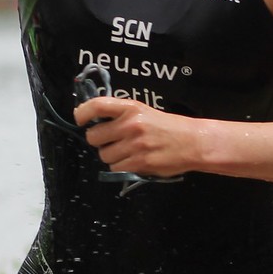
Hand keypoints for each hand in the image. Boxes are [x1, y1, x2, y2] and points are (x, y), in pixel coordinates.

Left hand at [74, 96, 197, 178]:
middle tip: (111, 141)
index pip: (97, 105)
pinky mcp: (140, 163)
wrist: (193, 142)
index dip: (82, 113)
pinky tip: (134, 161)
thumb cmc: (167, 126)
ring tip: (126, 152)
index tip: (80, 119)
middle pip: (94, 136)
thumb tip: (93, 122)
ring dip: (111, 156)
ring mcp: (135, 145)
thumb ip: (121, 115)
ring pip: (104, 155)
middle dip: (99, 141)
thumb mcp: (144, 112)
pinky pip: (116, 168)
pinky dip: (121, 166)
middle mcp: (131, 124)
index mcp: (131, 108)